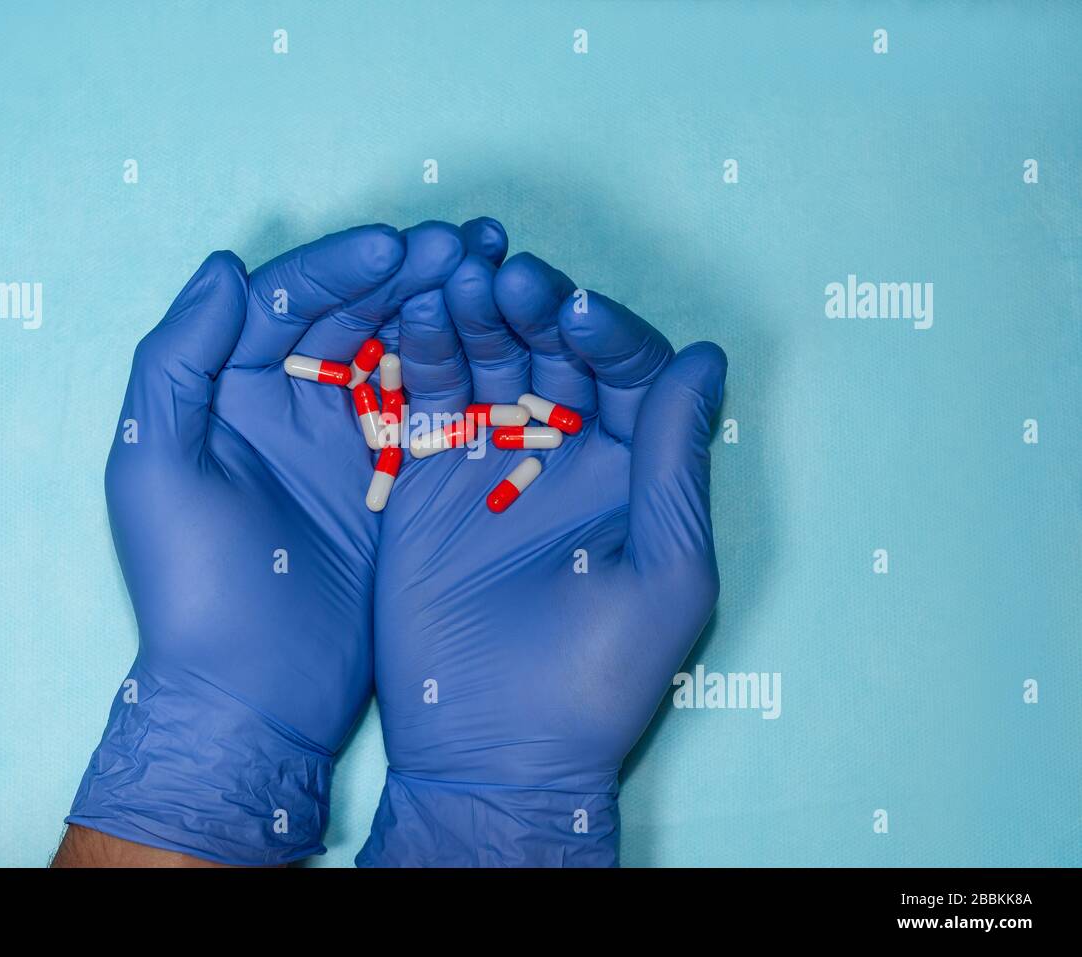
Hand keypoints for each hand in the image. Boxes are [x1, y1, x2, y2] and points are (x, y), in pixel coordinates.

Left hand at [65, 220, 497, 864]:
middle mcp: (285, 401)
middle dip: (406, 272)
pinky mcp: (390, 478)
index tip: (400, 246)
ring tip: (497, 269)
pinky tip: (505, 338)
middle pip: (349, 312)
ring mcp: (342, 438)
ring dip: (442, 306)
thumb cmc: (192, 582)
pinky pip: (427, 408)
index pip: (285, 300)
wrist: (253, 691)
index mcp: (227, 387)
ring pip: (395, 349)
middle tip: (471, 243)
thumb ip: (178, 359)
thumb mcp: (156, 464)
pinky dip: (462, 369)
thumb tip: (227, 267)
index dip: (341, 265)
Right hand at [360, 251, 726, 865]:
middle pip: (554, 350)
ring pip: (489, 360)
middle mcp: (565, 450)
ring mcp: (493, 457)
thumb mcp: (664, 569)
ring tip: (458, 280)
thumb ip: (674, 463)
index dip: (608, 332)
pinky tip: (418, 312)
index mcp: (632, 468)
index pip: (628, 370)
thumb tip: (705, 359)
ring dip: (477, 315)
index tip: (578, 312)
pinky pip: (429, 398)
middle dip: (535, 308)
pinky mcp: (429, 473)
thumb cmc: (598, 676)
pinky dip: (424, 353)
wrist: (492, 748)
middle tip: (508, 280)